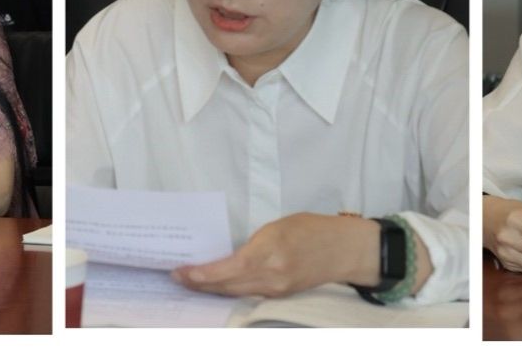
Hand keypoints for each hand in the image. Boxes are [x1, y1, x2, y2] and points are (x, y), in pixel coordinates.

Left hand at [171, 212, 378, 297]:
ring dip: (211, 289)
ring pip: (235, 293)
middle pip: (227, 286)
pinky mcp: (281, 295)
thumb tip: (230, 255)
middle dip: (199, 284)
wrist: (345, 249)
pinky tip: (217, 285)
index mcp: (271, 253)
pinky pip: (248, 294)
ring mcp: (277, 289)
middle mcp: (272, 277)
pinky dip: (230, 290)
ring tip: (191, 281)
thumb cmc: (314, 229)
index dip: (202, 275)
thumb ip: (254, 243)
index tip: (182, 272)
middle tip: (177, 277)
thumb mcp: (278, 226)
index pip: (229, 270)